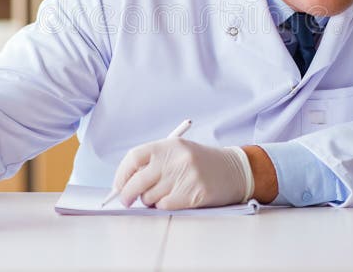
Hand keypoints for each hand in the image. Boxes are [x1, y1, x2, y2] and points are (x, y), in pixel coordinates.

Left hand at [112, 138, 253, 209]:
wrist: (234, 170)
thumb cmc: (201, 163)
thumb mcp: (178, 153)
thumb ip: (154, 163)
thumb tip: (124, 183)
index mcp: (170, 145)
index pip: (134, 158)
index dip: (122, 174)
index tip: (118, 185)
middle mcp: (176, 159)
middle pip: (138, 181)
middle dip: (127, 194)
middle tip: (126, 200)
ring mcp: (185, 177)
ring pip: (150, 197)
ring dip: (150, 200)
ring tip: (163, 194)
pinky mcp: (193, 194)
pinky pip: (165, 206)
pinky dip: (164, 206)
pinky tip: (175, 199)